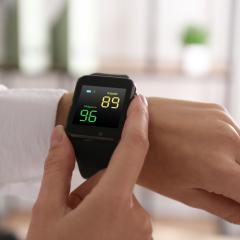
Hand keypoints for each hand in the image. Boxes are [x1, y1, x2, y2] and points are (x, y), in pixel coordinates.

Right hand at [27, 95, 151, 239]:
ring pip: (119, 194)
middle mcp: (136, 215)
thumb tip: (60, 137)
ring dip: (100, 199)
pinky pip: (125, 210)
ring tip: (81, 224)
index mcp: (113, 203)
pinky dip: (109, 211)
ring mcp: (141, 228)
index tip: (139, 102)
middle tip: (74, 205)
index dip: (138, 120)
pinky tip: (93, 230)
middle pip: (115, 177)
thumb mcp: (48, 213)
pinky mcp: (141, 235)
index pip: (133, 148)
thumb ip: (57, 169)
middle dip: (95, 183)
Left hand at [139, 98, 239, 223]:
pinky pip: (234, 131)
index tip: (232, 200)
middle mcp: (227, 140)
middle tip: (219, 185)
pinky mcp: (216, 109)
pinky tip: (205, 147)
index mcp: (219, 167)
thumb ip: (223, 206)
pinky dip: (227, 144)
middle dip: (238, 179)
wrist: (130, 124)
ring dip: (235, 161)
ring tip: (206, 163)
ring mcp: (223, 120)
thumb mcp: (183, 192)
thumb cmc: (150, 161)